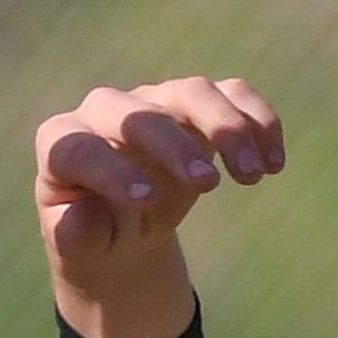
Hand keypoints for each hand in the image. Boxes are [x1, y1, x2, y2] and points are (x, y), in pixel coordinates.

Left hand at [32, 76, 282, 337]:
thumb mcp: (77, 245)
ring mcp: (153, 104)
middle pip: (137, 112)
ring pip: (191, 92)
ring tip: (253, 176)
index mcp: (62, 145)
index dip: (110, 171)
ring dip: (226, 128)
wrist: (118, 223)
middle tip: (208, 186)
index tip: (146, 202)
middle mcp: (104, 113)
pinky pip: (231, 94)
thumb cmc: (92, 231)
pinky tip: (274, 163)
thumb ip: (74, 234)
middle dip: (173, 144)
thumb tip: (84, 217)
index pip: (78, 148)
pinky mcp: (194, 108)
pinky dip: (258, 120)